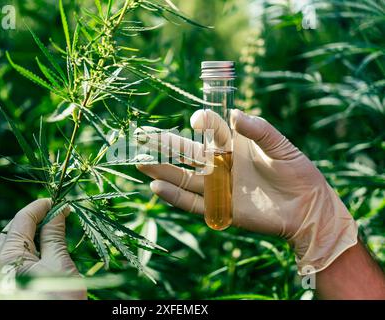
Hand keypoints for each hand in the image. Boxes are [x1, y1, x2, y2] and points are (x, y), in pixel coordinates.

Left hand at [0, 198, 85, 298]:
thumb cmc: (58, 298)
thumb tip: (58, 210)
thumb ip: (54, 235)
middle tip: (58, 212)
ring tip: (55, 226)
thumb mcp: (59, 263)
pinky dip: (36, 246)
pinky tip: (49, 245)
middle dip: (35, 217)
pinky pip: (22, 257)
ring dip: (35, 232)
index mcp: (9, 256)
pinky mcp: (16, 283)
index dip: (39, 206)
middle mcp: (3, 264)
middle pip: (15, 230)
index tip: (58, 200)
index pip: (21, 220)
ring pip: (18, 244)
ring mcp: (9, 274)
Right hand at [135, 109, 357, 273]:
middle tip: (141, 135)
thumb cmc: (298, 172)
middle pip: (187, 152)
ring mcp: (220, 186)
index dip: (203, 122)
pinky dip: (175, 196)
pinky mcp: (221, 208)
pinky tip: (156, 186)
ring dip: (162, 170)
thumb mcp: (281, 146)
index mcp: (235, 145)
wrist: (309, 207)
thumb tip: (235, 115)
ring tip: (139, 162)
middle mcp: (222, 164)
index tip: (199, 120)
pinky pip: (193, 202)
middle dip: (165, 144)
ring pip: (184, 177)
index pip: (211, 130)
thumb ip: (259, 130)